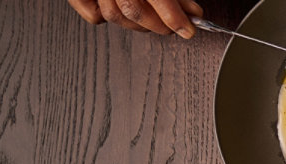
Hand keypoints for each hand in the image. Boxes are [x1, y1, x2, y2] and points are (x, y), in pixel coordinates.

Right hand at [68, 0, 204, 37]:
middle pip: (132, 9)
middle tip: (176, 27)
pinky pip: (93, 14)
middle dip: (159, 25)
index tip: (188, 30)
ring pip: (114, 15)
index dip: (174, 17)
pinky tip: (125, 14)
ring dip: (138, 25)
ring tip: (156, 22)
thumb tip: (191, 12)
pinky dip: (108, 18)